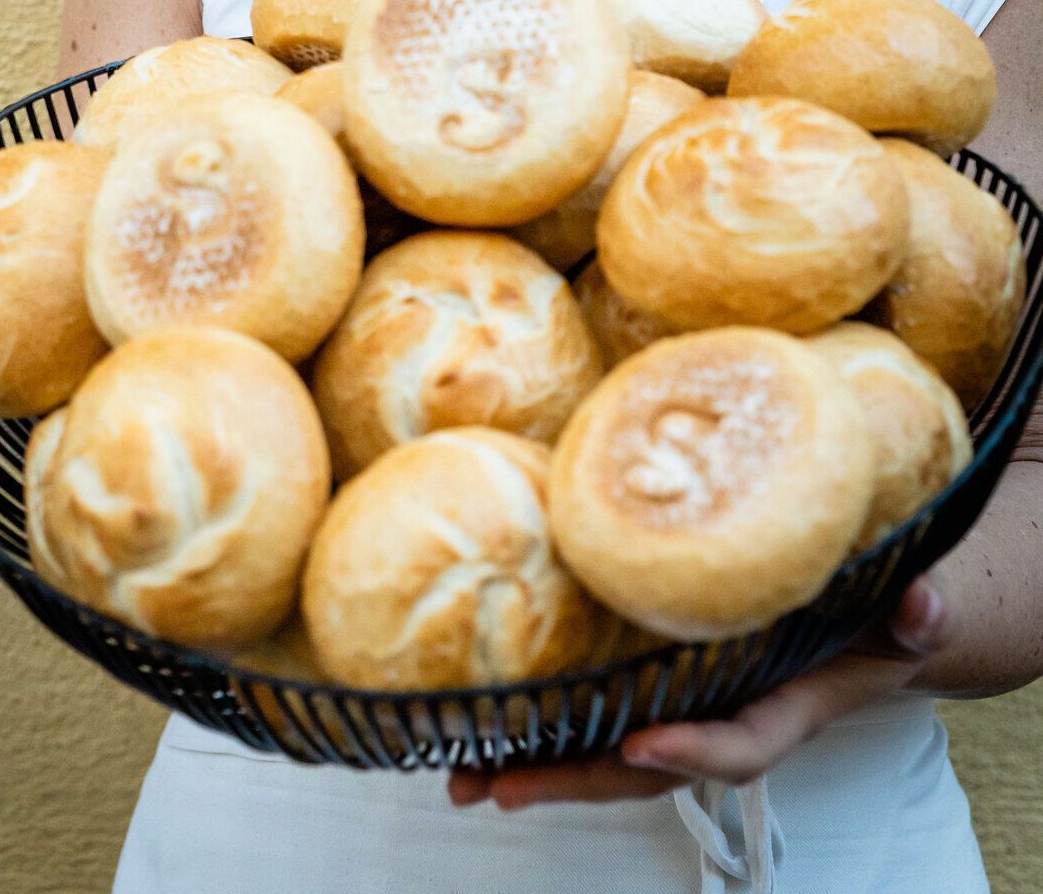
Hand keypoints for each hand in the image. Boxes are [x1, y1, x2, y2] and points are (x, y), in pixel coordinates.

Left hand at [447, 574, 952, 810]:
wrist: (866, 621)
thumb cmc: (881, 613)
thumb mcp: (910, 613)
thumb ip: (919, 615)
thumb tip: (925, 606)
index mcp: (781, 703)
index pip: (738, 742)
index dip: (693, 751)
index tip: (644, 743)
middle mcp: (719, 714)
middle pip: (644, 766)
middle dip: (575, 781)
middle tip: (501, 787)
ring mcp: (683, 703)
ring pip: (606, 750)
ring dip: (538, 767)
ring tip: (466, 777)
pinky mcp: (654, 677)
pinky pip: (596, 711)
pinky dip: (541, 725)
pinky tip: (482, 727)